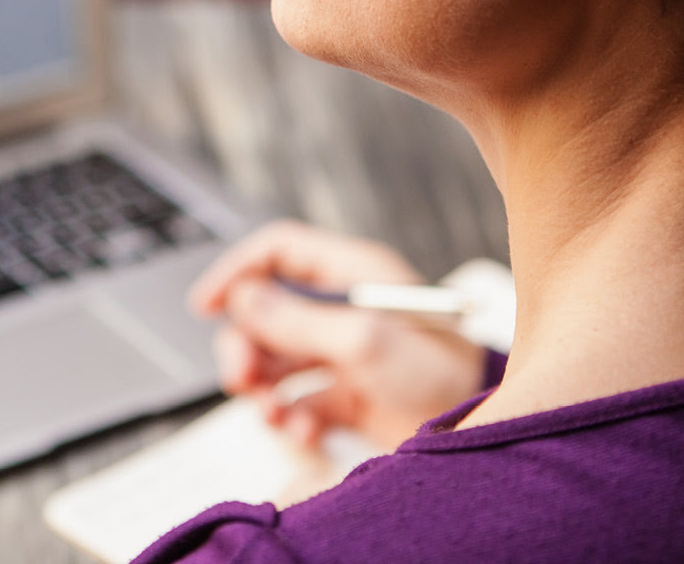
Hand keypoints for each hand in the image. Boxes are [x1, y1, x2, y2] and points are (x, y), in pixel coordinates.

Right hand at [188, 220, 485, 450]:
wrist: (478, 432)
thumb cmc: (437, 372)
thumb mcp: (362, 339)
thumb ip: (298, 319)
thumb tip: (242, 299)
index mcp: (352, 274)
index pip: (279, 252)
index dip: (238, 271)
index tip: (205, 305)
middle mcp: (343, 309)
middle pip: (267, 311)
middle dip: (245, 344)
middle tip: (241, 377)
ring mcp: (344, 353)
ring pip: (276, 359)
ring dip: (263, 387)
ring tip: (271, 412)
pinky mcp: (348, 396)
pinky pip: (298, 401)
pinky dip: (291, 418)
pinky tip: (305, 431)